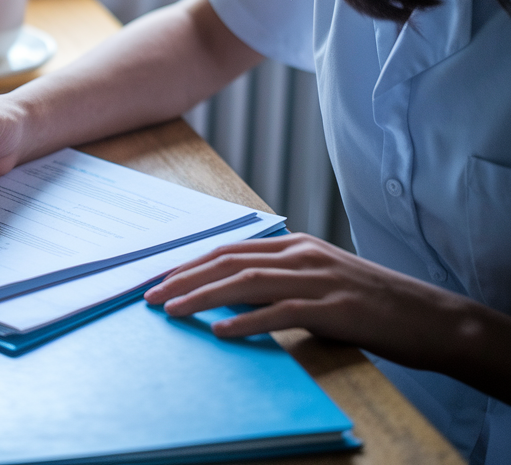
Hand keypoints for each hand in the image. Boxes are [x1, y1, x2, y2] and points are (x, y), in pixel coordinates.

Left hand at [142, 233, 510, 390]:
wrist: (427, 316)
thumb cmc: (367, 302)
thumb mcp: (316, 281)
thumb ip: (276, 283)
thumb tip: (227, 297)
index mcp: (295, 245)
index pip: (229, 250)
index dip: (190, 263)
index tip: (159, 278)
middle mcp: (301, 255)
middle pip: (228, 262)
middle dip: (184, 278)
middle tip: (150, 295)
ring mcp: (317, 279)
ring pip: (246, 283)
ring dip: (203, 297)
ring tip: (172, 310)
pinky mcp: (333, 308)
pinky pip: (280, 312)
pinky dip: (246, 321)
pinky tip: (221, 331)